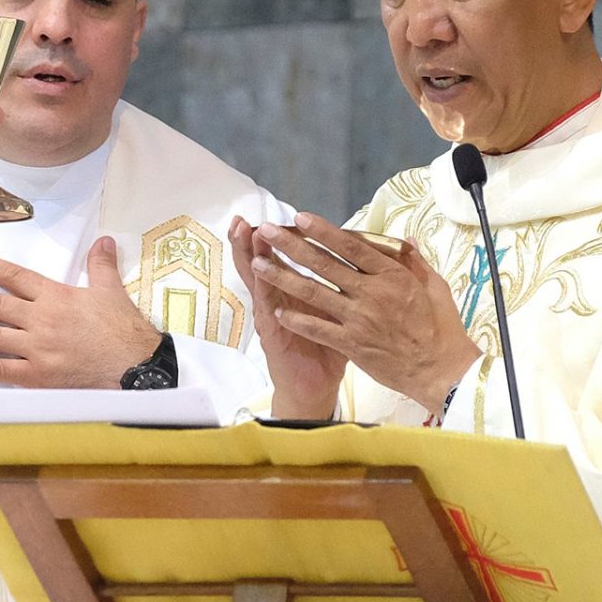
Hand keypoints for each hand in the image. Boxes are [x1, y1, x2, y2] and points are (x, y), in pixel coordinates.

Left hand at [0, 237, 160, 387]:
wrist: (134, 366)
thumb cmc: (122, 329)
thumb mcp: (112, 291)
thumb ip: (101, 264)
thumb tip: (103, 238)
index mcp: (56, 297)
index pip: (15, 276)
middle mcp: (40, 320)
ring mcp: (37, 349)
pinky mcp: (39, 376)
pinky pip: (3, 372)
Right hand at [229, 216, 347, 418]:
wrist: (315, 387)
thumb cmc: (326, 349)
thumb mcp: (332, 312)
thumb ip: (337, 286)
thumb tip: (358, 260)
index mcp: (292, 292)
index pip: (280, 257)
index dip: (276, 236)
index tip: (272, 213)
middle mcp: (277, 300)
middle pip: (261, 263)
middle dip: (251, 239)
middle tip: (244, 218)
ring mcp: (271, 315)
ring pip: (258, 279)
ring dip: (250, 255)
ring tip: (244, 233)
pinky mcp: (273, 333)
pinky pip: (266, 306)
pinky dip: (262, 287)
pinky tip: (257, 271)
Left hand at [247, 213, 479, 412]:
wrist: (440, 371)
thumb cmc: (441, 327)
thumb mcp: (435, 286)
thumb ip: (414, 262)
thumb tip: (404, 238)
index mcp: (392, 275)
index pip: (351, 246)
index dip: (323, 231)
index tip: (300, 218)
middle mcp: (371, 293)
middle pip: (324, 264)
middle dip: (292, 246)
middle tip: (267, 230)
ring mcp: (359, 320)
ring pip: (314, 294)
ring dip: (283, 278)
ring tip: (259, 265)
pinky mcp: (352, 344)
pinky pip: (318, 329)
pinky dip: (297, 320)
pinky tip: (277, 311)